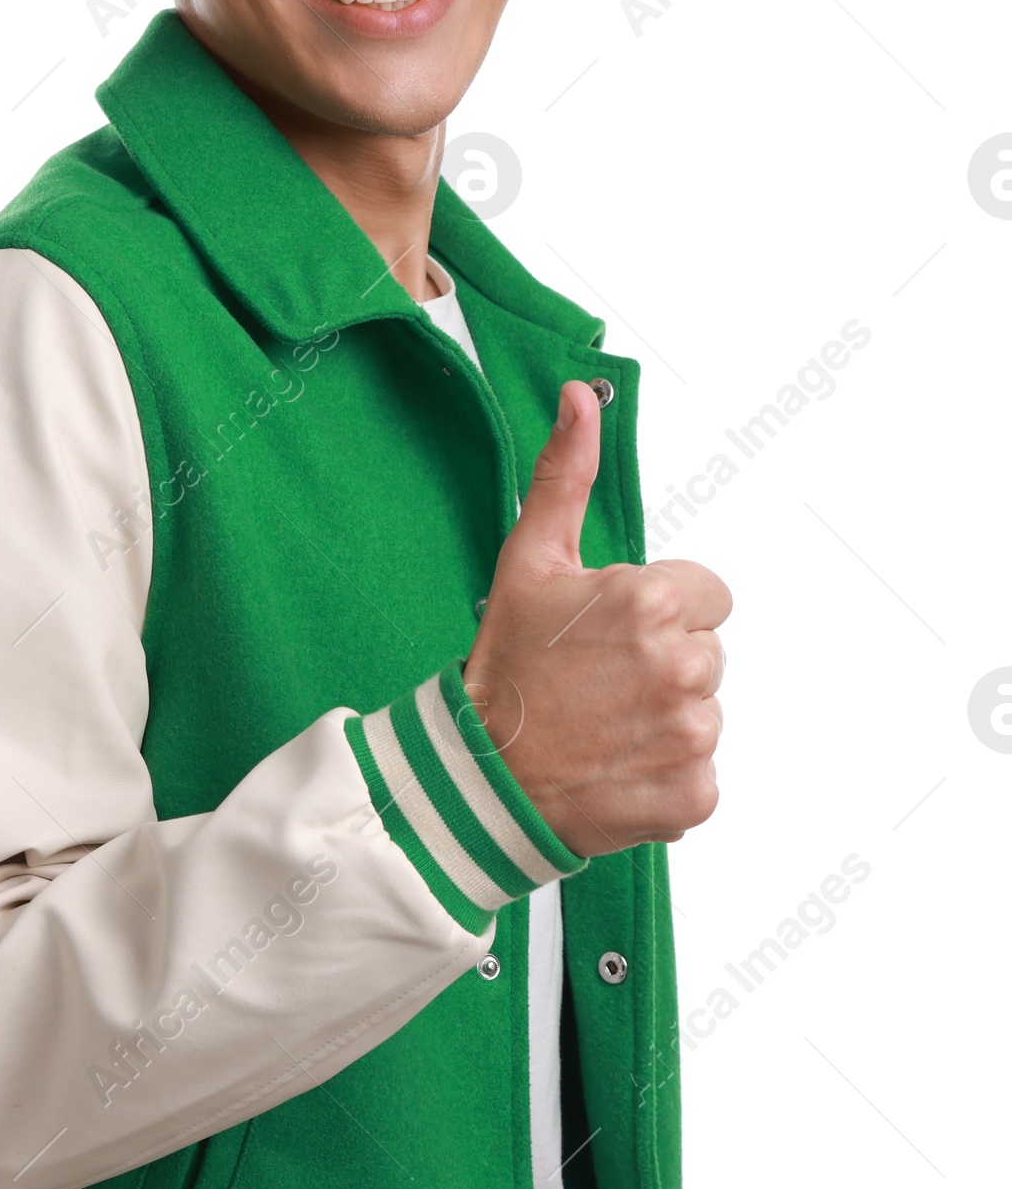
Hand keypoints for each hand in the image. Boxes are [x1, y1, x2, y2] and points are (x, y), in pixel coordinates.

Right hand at [461, 381, 731, 859]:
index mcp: (650, 600)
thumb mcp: (529, 560)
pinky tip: (616, 766)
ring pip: (704, 711)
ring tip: (604, 726)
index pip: (707, 595)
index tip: (607, 635)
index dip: (658, 611)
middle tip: (599, 682)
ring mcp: (692, 733)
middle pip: (708, 652)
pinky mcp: (695, 791)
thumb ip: (566, 474)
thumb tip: (581, 397)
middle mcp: (681, 664)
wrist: (480, 776)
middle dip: (663, 663)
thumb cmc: (505, 668)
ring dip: (665, 719)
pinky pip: (702, 775)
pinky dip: (665, 776)